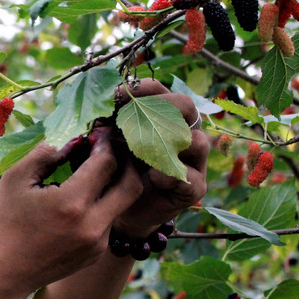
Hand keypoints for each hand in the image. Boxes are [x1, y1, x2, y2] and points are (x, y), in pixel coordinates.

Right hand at [0, 130, 142, 293]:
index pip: (106, 163)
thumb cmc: (5, 221)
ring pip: (121, 204)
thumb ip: (46, 153)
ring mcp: (98, 243)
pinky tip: (81, 199)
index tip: (97, 133)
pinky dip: (100, 205)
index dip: (105, 143)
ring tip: (94, 171)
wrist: (4, 272)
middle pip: (132, 184)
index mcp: (72, 203)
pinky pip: (108, 222)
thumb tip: (76, 140)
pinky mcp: (97, 253)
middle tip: (112, 149)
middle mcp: (93, 225)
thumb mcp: (16, 179)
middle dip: (126, 161)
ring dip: (113, 184)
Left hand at [111, 79, 209, 237]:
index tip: (117, 95)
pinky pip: (190, 177)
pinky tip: (150, 176)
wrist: (119, 209)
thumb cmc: (114, 170)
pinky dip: (168, 174)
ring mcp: (194, 161)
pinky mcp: (194, 188)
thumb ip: (110, 124)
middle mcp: (184, 133)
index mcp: (164, 116)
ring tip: (140, 149)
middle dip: (158, 107)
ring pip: (198, 141)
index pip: (161, 90)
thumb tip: (100, 106)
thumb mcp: (109, 143)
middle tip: (129, 117)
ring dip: (167, 141)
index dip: (142, 88)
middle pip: (185, 106)